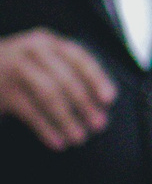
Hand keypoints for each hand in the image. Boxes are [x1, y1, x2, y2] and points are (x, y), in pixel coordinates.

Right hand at [0, 29, 114, 149]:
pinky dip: (46, 129)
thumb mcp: (43, 58)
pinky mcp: (3, 93)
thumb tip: (100, 102)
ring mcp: (14, 71)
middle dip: (85, 104)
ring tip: (79, 137)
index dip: (97, 79)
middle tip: (98, 124)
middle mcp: (31, 52)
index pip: (79, 58)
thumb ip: (69, 70)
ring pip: (48, 96)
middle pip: (65, 79)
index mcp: (47, 42)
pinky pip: (29, 112)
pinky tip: (58, 141)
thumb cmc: (21, 67)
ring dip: (67, 119)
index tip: (109, 99)